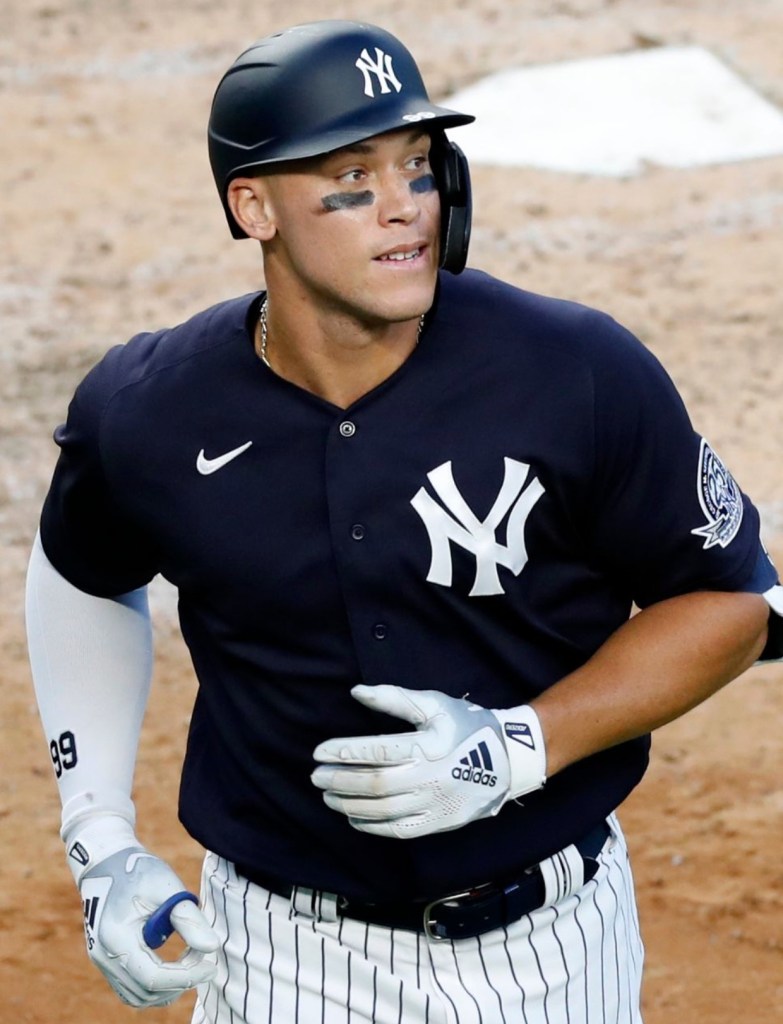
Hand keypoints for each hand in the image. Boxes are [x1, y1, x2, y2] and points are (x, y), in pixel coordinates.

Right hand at [68, 818, 218, 1006]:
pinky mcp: (106, 958)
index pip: (153, 978)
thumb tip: (213, 947)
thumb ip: (189, 919)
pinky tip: (175, 966)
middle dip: (180, 982)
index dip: (186, 977)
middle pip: (145, 992)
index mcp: (116, 938)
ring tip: (191, 962)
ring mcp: (102, 959)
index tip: (211, 967)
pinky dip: (154, 985)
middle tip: (203, 959)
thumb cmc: (138, 871)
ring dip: (167, 988)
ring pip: (137, 996)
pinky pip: (130, 986)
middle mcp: (103, 956)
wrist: (106, 861)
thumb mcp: (167, 888)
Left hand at [311, 685, 546, 838]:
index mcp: (428, 746)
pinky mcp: (439, 822)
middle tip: (315, 776)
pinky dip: (371, 826)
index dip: (344, 752)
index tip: (319, 751)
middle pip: (374, 784)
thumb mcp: (434, 705)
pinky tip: (353, 817)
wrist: (509, 759)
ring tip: (327, 796)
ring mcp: (435, 804)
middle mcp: (430, 778)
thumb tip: (356, 692)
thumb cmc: (466, 726)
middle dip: (339, 780)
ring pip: (383, 810)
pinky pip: (399, 830)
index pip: (376, 751)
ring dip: (349, 804)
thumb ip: (394, 699)